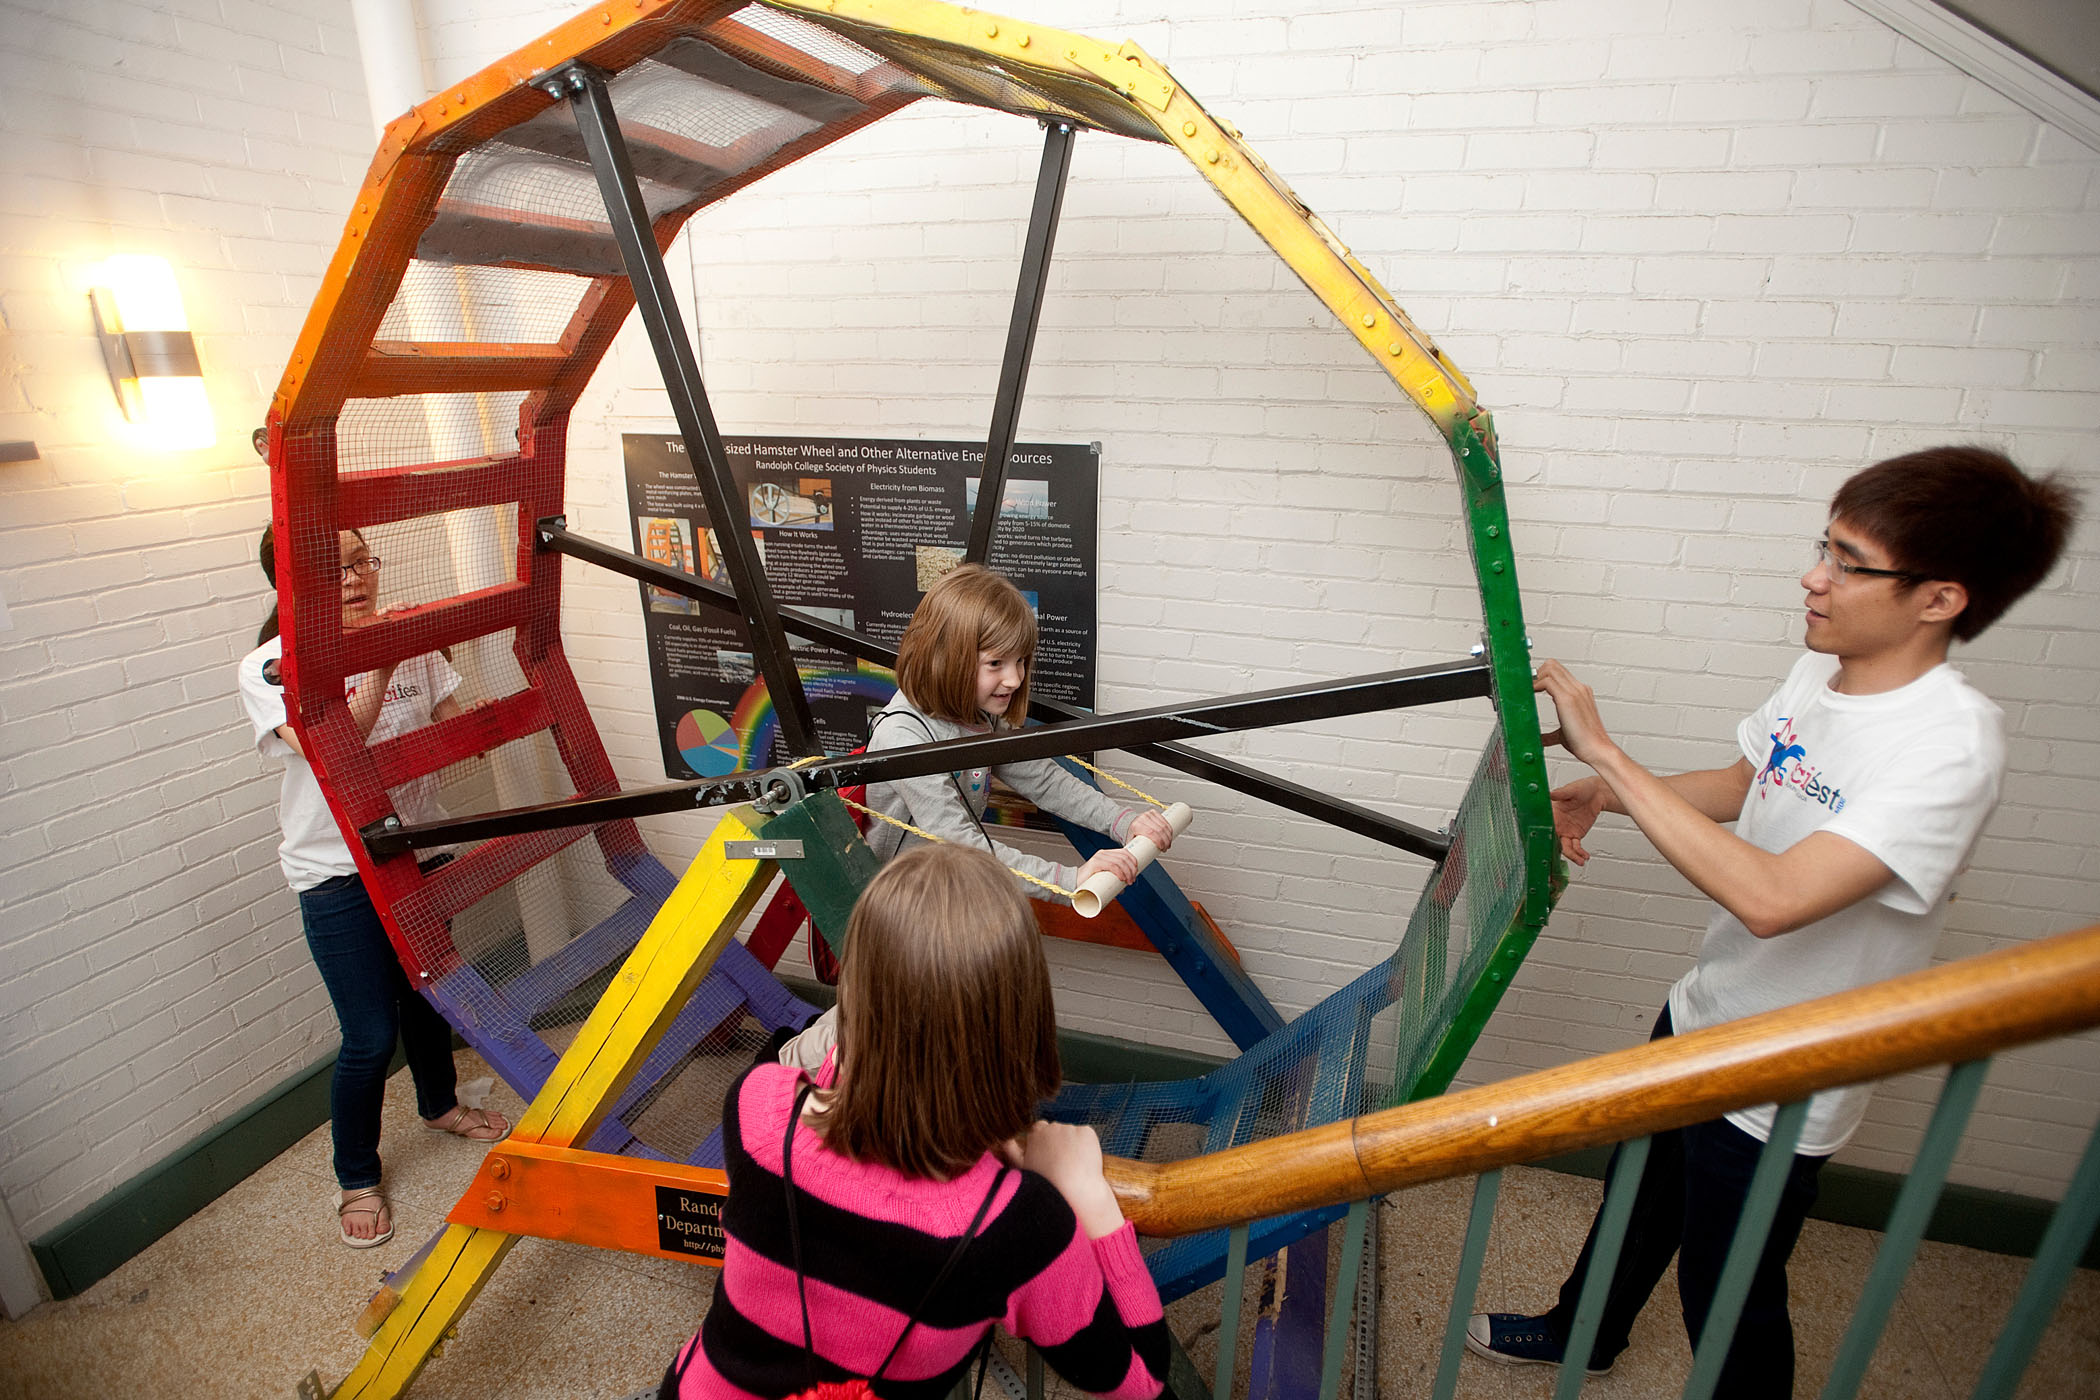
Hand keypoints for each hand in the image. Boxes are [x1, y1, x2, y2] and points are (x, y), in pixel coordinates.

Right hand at [1016, 1121, 1123, 1237]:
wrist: (1075, 1193)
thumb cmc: (1046, 1184)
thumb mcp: (1021, 1168)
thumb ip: (1011, 1150)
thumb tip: (1003, 1138)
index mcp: (1035, 1134)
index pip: (1039, 1129)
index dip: (1044, 1144)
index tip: (1048, 1157)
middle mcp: (1052, 1127)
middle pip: (1056, 1130)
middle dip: (1058, 1142)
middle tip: (1062, 1164)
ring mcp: (1070, 1128)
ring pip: (1072, 1134)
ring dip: (1073, 1144)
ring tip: (1074, 1166)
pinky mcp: (1087, 1132)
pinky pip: (1086, 1136)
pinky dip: (1087, 1145)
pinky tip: (1084, 1162)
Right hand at [1075, 848, 1139, 888]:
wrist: (1073, 884)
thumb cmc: (1088, 882)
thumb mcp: (1104, 879)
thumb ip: (1113, 882)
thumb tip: (1123, 889)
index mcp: (1107, 854)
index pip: (1124, 852)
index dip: (1133, 861)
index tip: (1136, 872)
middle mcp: (1103, 853)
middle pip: (1124, 857)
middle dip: (1131, 869)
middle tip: (1132, 880)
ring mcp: (1099, 857)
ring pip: (1119, 861)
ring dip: (1127, 872)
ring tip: (1128, 881)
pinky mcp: (1095, 863)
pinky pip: (1111, 865)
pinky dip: (1119, 872)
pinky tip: (1122, 878)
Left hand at [1129, 809, 1174, 851]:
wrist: (1128, 823)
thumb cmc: (1130, 834)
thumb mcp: (1132, 843)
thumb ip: (1137, 851)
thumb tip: (1140, 864)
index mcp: (1136, 826)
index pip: (1151, 833)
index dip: (1159, 841)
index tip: (1162, 848)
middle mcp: (1142, 818)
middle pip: (1159, 829)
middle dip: (1166, 840)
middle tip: (1166, 847)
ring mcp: (1148, 814)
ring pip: (1163, 825)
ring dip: (1169, 835)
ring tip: (1168, 843)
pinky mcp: (1153, 813)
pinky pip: (1164, 820)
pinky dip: (1169, 828)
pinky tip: (1170, 834)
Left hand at [1533, 659, 1617, 769]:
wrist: (1597, 750)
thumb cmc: (1584, 743)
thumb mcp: (1564, 735)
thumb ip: (1551, 735)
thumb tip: (1541, 739)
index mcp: (1580, 693)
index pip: (1558, 672)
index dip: (1542, 675)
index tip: (1530, 687)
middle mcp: (1578, 688)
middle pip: (1553, 664)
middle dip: (1536, 673)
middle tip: (1526, 688)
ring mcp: (1575, 691)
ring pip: (1550, 667)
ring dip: (1535, 677)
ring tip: (1526, 691)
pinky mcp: (1568, 699)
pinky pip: (1547, 681)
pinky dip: (1535, 685)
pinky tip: (1529, 695)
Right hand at [1551, 776, 1610, 865]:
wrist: (1597, 794)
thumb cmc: (1582, 788)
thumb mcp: (1570, 790)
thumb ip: (1560, 793)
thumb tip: (1549, 793)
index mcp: (1552, 814)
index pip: (1545, 828)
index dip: (1544, 837)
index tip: (1546, 846)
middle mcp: (1557, 824)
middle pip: (1554, 841)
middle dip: (1558, 852)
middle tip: (1564, 858)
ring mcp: (1566, 831)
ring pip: (1565, 847)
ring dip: (1572, 856)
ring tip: (1580, 860)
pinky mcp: (1576, 835)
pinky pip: (1576, 847)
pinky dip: (1580, 853)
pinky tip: (1584, 856)